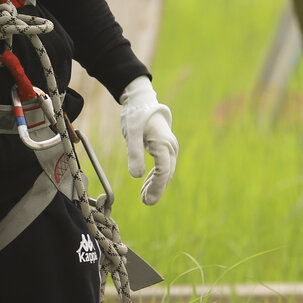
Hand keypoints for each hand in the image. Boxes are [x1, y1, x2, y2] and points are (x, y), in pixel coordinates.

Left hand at [119, 76, 178, 205]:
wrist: (141, 100)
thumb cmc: (136, 115)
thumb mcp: (132, 133)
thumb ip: (134, 153)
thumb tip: (136, 177)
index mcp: (164, 144)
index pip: (163, 171)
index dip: (156, 187)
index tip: (147, 199)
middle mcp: (170, 147)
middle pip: (166, 173)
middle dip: (156, 189)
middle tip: (145, 202)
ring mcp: (169, 147)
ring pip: (166, 171)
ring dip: (156, 184)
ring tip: (144, 197)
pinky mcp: (164, 147)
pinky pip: (163, 166)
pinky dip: (155, 177)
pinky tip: (146, 185)